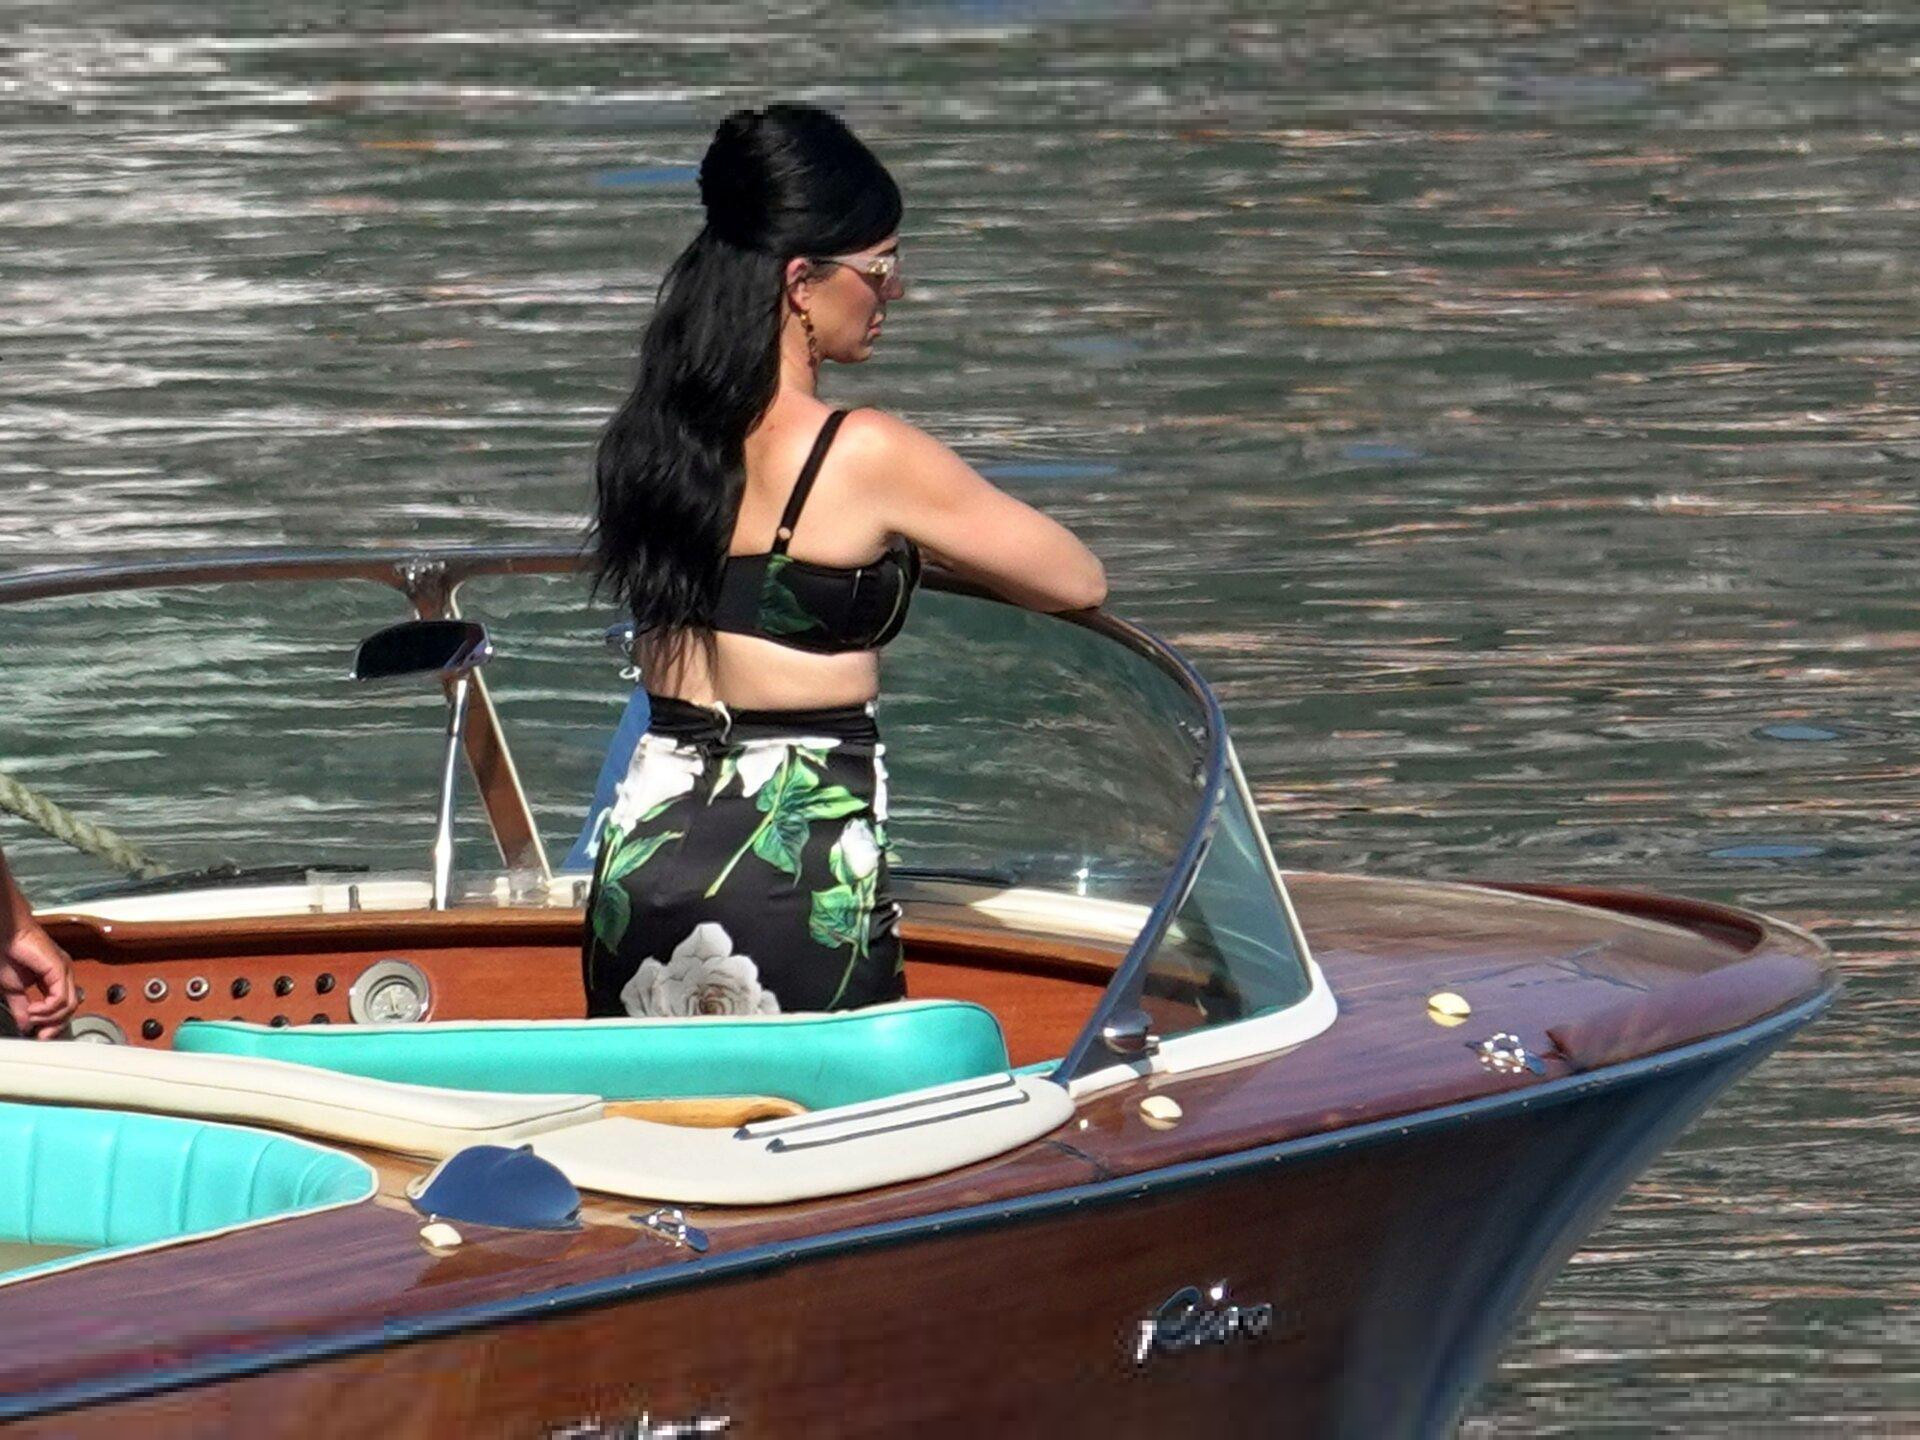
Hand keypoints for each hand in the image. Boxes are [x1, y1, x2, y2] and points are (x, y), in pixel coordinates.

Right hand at [1, 921, 75, 1038]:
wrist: (6, 934)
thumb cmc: (8, 954)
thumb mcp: (13, 988)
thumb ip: (21, 1007)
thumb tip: (25, 1025)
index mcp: (55, 978)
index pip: (64, 1006)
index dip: (54, 1024)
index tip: (40, 1036)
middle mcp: (65, 974)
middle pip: (71, 1008)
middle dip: (55, 1025)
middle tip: (40, 1034)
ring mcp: (64, 971)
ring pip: (69, 1005)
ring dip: (48, 1018)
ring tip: (30, 1016)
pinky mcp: (60, 969)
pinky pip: (61, 998)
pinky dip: (47, 1009)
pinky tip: (33, 1009)